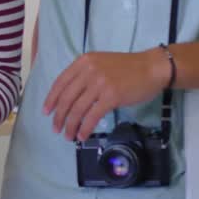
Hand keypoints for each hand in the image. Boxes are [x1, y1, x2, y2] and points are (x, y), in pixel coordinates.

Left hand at [43, 48, 170, 141]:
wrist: (152, 68)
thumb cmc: (128, 68)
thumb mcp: (100, 64)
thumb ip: (85, 75)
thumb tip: (70, 97)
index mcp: (83, 62)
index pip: (60, 82)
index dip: (51, 99)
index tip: (46, 112)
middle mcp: (88, 71)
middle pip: (66, 98)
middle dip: (59, 116)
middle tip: (56, 129)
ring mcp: (99, 83)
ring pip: (78, 109)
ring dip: (71, 125)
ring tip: (69, 136)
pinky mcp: (111, 96)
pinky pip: (92, 116)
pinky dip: (85, 128)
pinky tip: (83, 135)